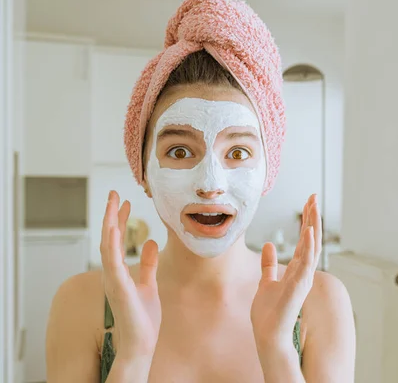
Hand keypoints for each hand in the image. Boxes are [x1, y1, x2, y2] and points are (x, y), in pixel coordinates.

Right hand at [100, 191, 160, 359]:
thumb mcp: (149, 284)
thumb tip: (151, 242)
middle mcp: (112, 274)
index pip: (117, 240)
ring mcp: (113, 280)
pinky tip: (112, 229)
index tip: (125, 201)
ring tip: (113, 203)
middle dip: (112, 215)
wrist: (141, 343)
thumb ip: (148, 264)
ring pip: (107, 246)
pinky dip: (111, 245)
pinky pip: (112, 263)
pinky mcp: (118, 288)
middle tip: (115, 193)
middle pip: (109, 238)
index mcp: (119, 272)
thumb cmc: (143, 319)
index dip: (120, 220)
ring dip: (110, 223)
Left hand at [251, 194, 321, 350]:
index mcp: (296, 269)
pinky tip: (308, 232)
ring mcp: (303, 278)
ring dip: (313, 226)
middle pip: (310, 239)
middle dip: (312, 217)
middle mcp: (303, 271)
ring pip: (311, 246)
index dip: (306, 221)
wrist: (268, 335)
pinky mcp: (299, 286)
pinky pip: (306, 263)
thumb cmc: (269, 314)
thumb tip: (268, 244)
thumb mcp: (265, 282)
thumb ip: (268, 264)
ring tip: (313, 206)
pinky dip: (308, 247)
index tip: (308, 202)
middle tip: (313, 196)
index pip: (304, 240)